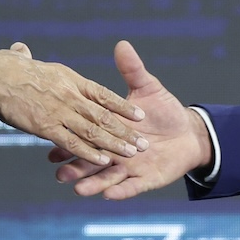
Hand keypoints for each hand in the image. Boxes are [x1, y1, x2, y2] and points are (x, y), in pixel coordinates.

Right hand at [0, 42, 144, 167]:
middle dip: (125, 131)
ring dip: (114, 143)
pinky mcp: (45, 127)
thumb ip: (26, 57)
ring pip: (94, 130)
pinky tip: (104, 161)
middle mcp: (69, 95)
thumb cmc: (3, 67)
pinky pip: (73, 142)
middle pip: (104, 115)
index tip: (140, 115)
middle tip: (144, 143)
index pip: (103, 94)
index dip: (122, 106)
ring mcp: (59, 112)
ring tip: (133, 153)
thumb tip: (21, 49)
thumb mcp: (22, 58)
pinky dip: (90, 153)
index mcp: (69, 79)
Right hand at [51, 41, 211, 199]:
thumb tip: (122, 45)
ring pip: (107, 179)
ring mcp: (129, 168)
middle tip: (59, 173)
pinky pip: (132, 187)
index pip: (85, 137)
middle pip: (91, 162)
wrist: (189, 132)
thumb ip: (132, 70)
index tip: (51, 147)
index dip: (68, 143)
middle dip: (76, 168)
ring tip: (79, 189)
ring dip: (93, 184)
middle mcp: (115, 153)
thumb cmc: (164, 110)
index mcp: (109, 132)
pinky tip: (110, 194)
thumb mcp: (147, 89)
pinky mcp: (146, 179)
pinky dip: (121, 191)